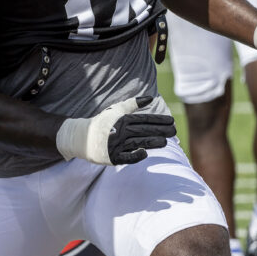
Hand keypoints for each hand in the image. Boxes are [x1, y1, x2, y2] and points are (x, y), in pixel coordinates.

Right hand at [56, 96, 176, 165]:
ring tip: (165, 142)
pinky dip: (135, 155)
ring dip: (153, 142)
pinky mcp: (112, 157)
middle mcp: (120, 132)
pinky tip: (145, 153)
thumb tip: (150, 98)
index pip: (144, 119)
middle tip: (174, 130)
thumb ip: (133, 104)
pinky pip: (126, 157)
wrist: (82, 137)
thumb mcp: (116, 109)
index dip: (158, 120)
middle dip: (160, 130)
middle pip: (144, 131)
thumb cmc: (102, 122)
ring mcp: (116, 145)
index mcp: (122, 120)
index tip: (171, 120)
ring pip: (138, 143)